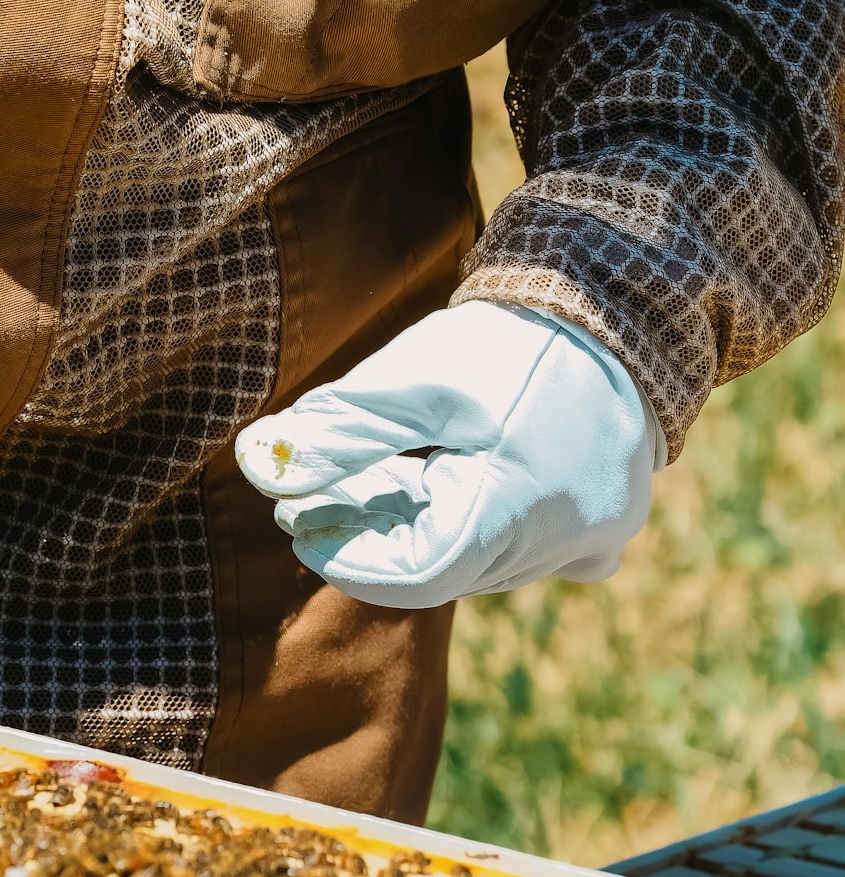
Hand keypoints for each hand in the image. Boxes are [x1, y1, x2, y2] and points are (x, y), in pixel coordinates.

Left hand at [234, 302, 662, 608]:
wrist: (621, 302)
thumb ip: (337, 432)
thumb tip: (256, 465)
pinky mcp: (604, 534)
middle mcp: (562, 547)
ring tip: (384, 471)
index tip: (294, 520)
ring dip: (420, 526)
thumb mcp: (412, 379)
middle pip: (439, 567)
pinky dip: (477, 526)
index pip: (409, 574)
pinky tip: (456, 481)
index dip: (345, 553)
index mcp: (516, 515)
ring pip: (477, 562)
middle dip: (373, 533)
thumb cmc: (511, 339)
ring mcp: (590, 546)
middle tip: (319, 493)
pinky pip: (525, 552)